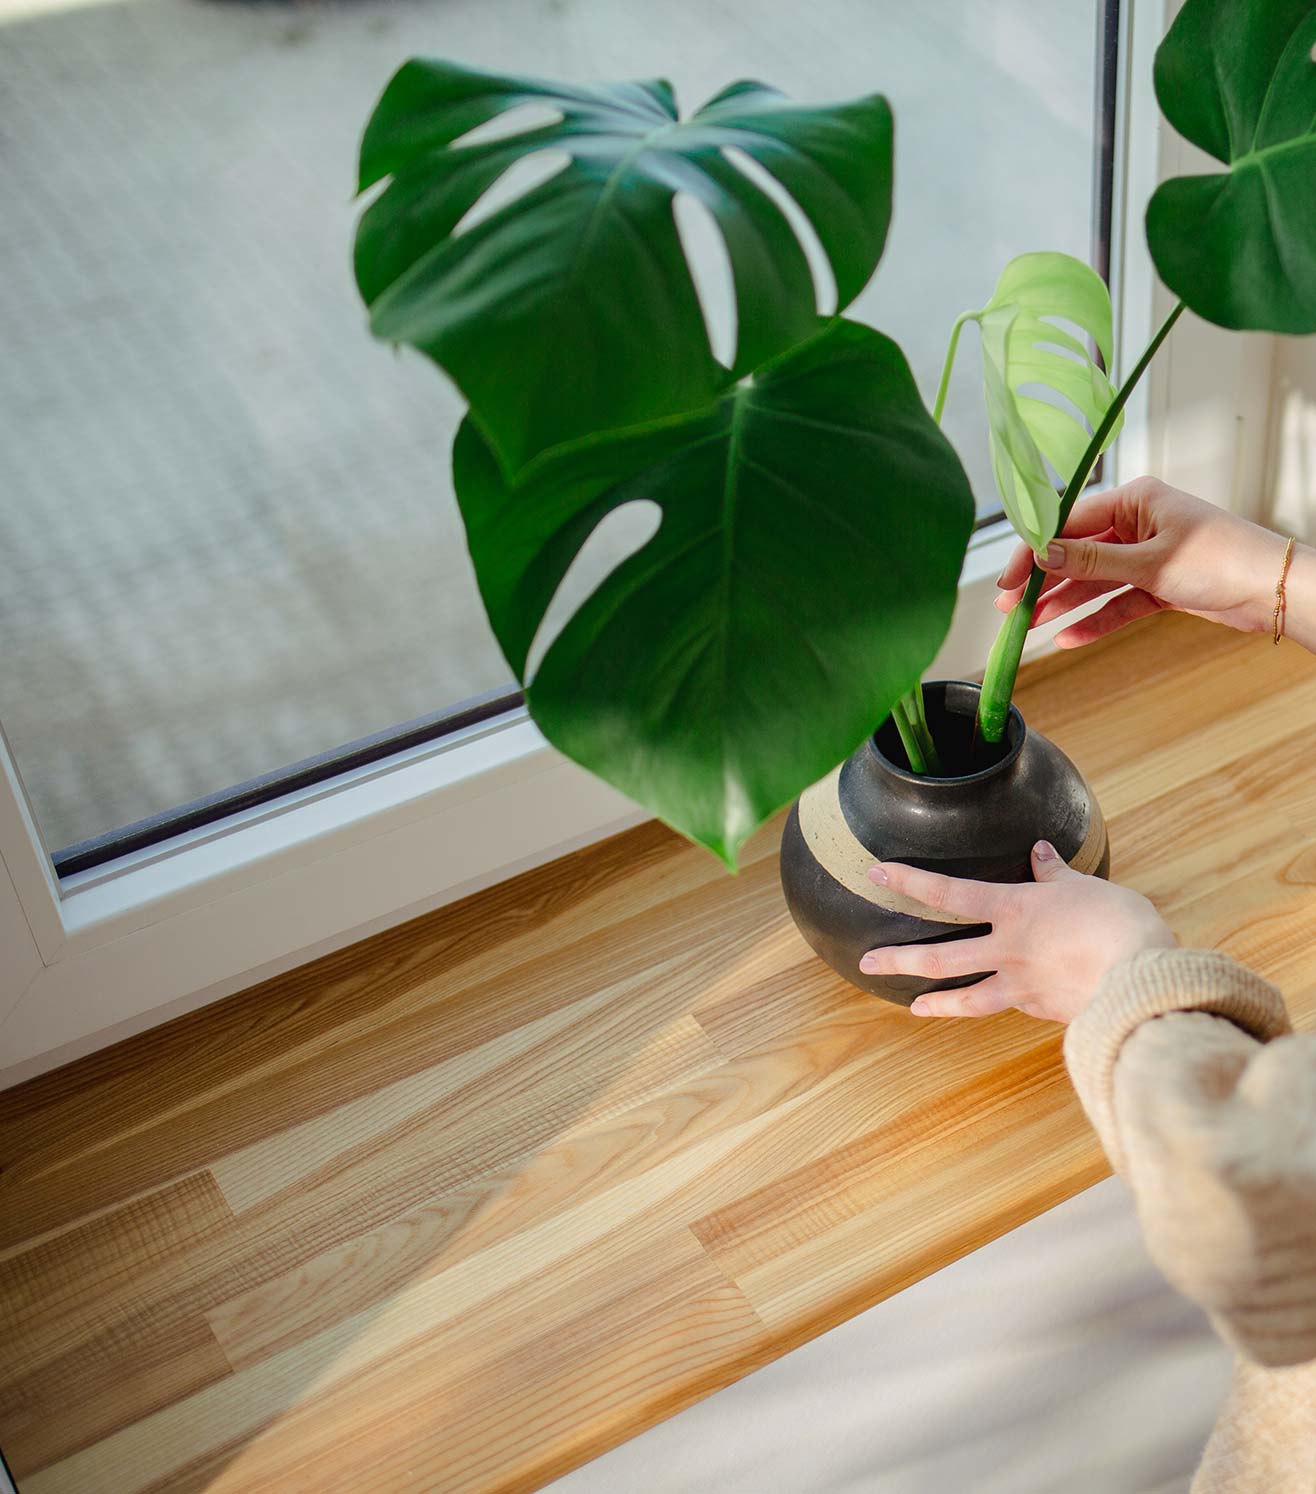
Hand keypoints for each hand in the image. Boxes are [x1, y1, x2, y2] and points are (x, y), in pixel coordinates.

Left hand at [858, 841, 1175, 1022]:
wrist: (1143, 979)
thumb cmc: (1120, 924)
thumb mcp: (1084, 887)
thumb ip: (1055, 873)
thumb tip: (1040, 851)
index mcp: (1014, 909)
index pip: (948, 892)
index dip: (908, 882)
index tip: (876, 874)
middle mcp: (1007, 949)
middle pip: (941, 956)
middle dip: (899, 959)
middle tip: (867, 961)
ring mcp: (1021, 985)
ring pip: (966, 996)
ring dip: (933, 1001)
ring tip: (910, 1005)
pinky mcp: (1042, 1011)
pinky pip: (1009, 1008)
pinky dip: (994, 1006)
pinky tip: (987, 1008)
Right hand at [995, 476, 1299, 647]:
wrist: (1276, 589)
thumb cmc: (1222, 559)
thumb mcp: (1150, 561)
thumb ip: (1092, 560)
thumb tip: (1042, 553)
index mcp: (1136, 500)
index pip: (1070, 522)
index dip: (1035, 550)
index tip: (1009, 576)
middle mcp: (1138, 524)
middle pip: (1077, 553)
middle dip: (1044, 581)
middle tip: (1011, 605)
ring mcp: (1148, 555)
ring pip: (1094, 580)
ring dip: (1064, 603)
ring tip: (1030, 625)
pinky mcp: (1159, 584)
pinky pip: (1117, 602)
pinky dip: (1096, 619)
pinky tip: (1069, 638)